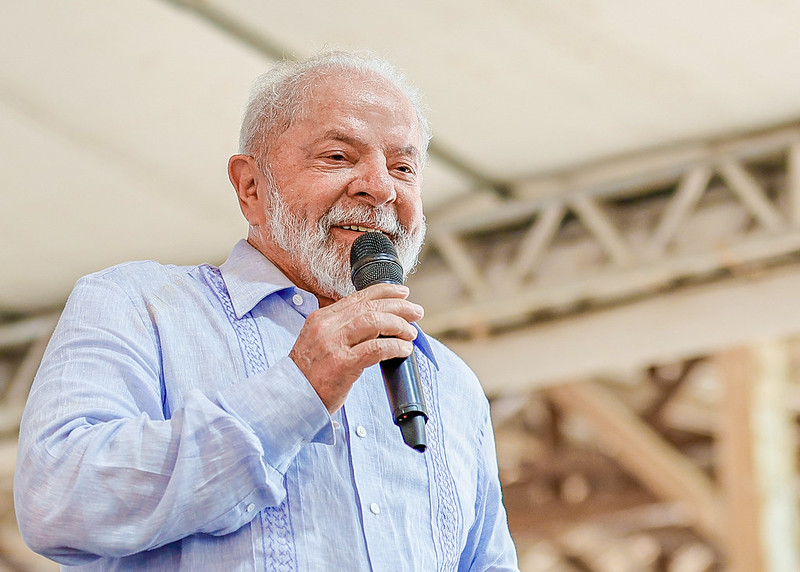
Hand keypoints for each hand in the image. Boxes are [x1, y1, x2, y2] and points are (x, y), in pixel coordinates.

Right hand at [289, 283, 423, 412]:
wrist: (291, 399)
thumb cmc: (310, 375)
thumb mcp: (320, 342)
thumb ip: (341, 330)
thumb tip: (377, 323)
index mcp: (321, 318)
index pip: (358, 297)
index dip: (384, 292)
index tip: (402, 292)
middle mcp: (326, 327)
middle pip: (370, 307)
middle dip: (398, 306)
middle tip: (416, 312)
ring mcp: (333, 345)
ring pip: (374, 322)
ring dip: (398, 325)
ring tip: (411, 333)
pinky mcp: (341, 365)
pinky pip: (375, 349)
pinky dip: (394, 347)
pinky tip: (404, 350)